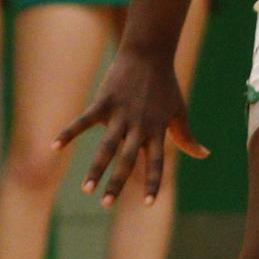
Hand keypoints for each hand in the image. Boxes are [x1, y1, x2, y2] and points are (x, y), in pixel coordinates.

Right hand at [55, 44, 208, 206]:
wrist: (149, 53)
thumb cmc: (165, 85)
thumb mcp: (178, 112)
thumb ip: (186, 137)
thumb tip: (204, 154)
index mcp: (156, 131)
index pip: (156, 163)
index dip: (153, 183)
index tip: (150, 205)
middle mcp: (139, 126)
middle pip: (128, 160)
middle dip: (117, 183)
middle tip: (106, 205)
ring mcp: (120, 114)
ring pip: (106, 146)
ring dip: (95, 168)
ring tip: (85, 190)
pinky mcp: (104, 101)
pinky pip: (84, 120)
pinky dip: (69, 133)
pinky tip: (54, 147)